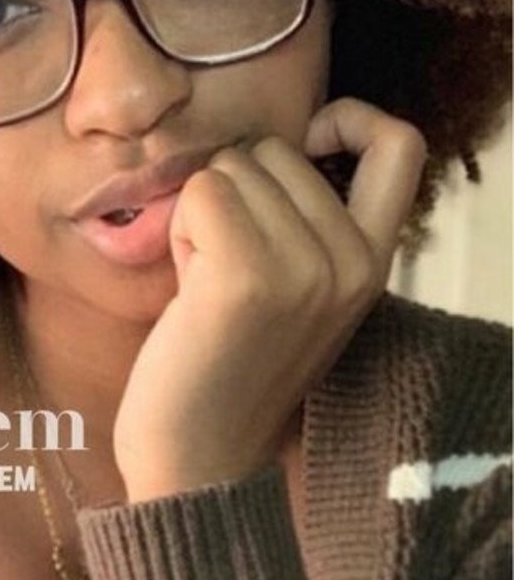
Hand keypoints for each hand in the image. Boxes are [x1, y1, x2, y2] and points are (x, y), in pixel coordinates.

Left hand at [113, 98, 426, 501]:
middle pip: (276, 149)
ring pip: (232, 167)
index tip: (309, 142)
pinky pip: (199, 192)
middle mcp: (351, 262)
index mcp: (374, 265)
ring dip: (202, 217)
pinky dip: (179, 231)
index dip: (351, 120)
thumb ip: (308, 227)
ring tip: (206, 286)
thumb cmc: (226, 373)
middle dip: (235, 195)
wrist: (197, 460)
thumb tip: (273, 147)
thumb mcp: (297, 295)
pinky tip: (186, 289)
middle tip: (225, 272)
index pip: (400, 146)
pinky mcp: (246, 275)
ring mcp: (304, 268)